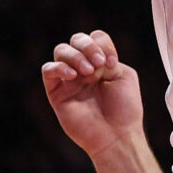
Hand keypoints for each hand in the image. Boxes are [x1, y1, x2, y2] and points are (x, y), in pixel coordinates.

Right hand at [41, 30, 143, 158]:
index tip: (112, 63)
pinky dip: (59, 67)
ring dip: (75, 56)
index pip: (95, 38)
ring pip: (61, 50)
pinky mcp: (56, 93)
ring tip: (88, 72)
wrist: (116, 135)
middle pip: (76, 40)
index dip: (102, 44)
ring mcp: (69, 80)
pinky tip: (73, 76)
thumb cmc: (124, 109)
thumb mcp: (123, 75)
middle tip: (99, 64)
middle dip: (87, 46)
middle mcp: (84, 69)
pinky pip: (48, 70)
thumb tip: (91, 55)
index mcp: (101, 63)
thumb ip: (107, 58)